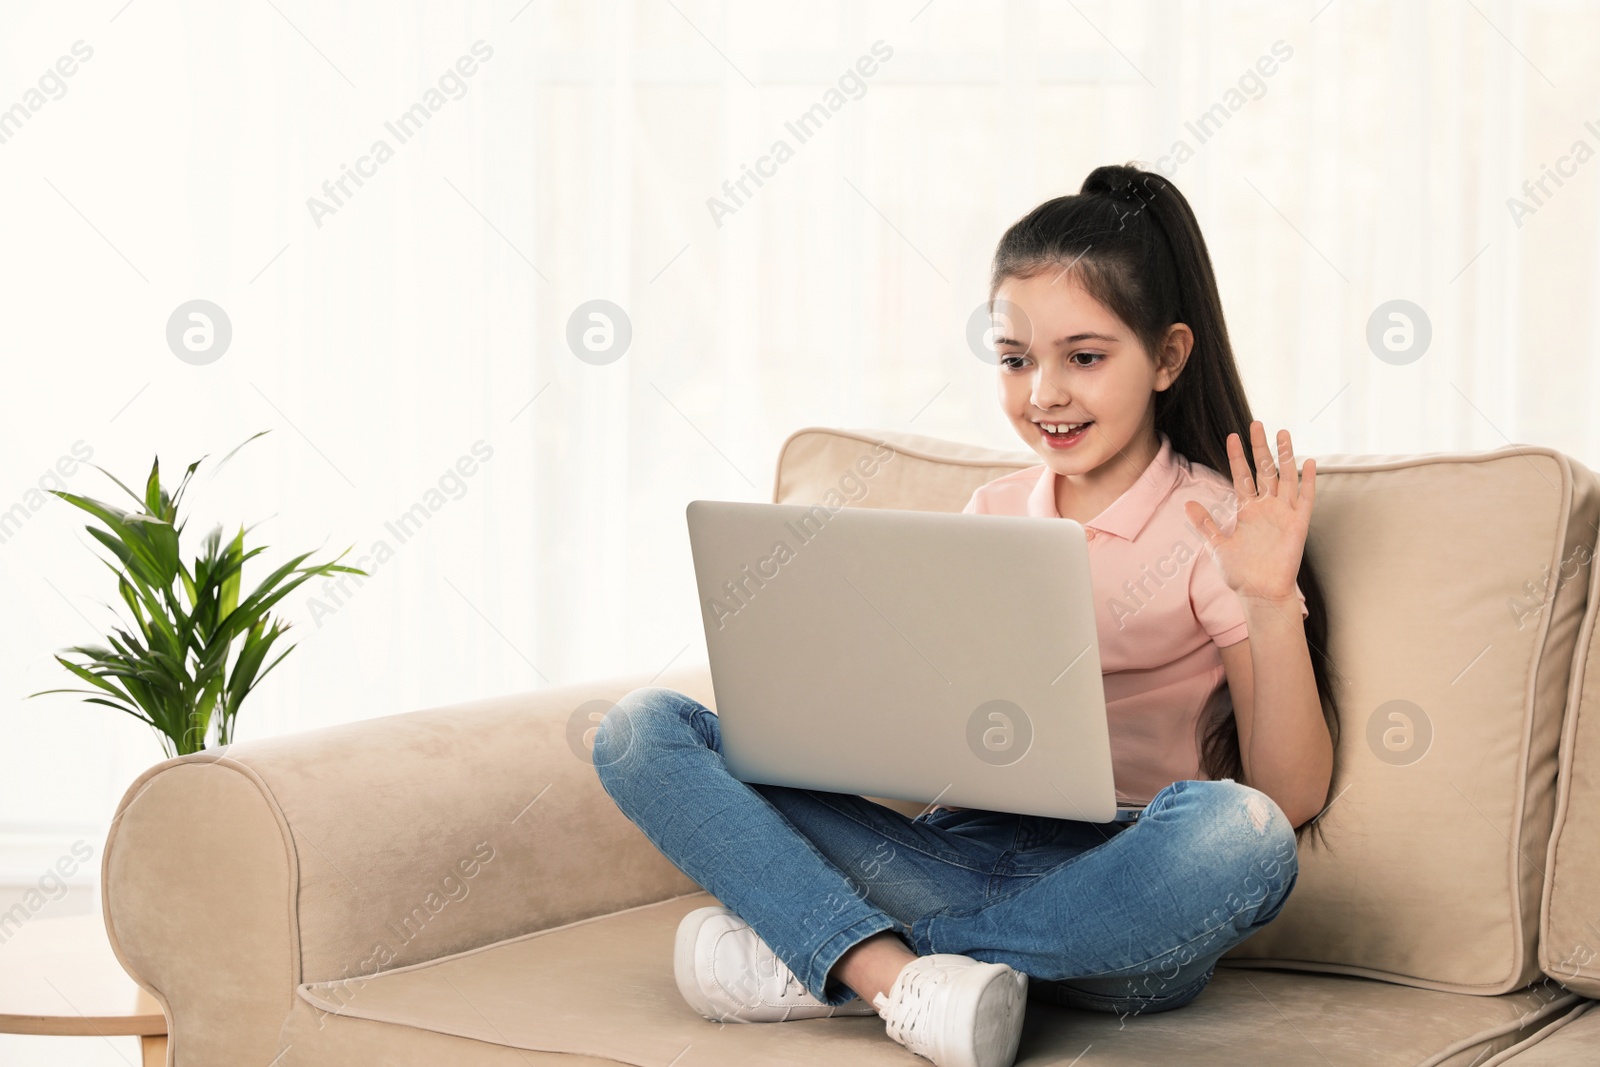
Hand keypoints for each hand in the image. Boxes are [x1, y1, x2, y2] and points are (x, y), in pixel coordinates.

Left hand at [1183, 421, 1315, 603]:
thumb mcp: (1217, 545)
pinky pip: (1305, 499)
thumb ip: (1205, 523)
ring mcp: (1284, 514)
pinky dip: (1308, 481)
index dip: (1238, 456)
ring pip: (1286, 477)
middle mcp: (1266, 507)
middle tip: (1257, 424)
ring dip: (1285, 456)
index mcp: (1247, 510)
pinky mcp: (1298, 525)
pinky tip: (1309, 462)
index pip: (1242, 476)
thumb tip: (1188, 503)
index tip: (1233, 435)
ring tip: (1283, 433)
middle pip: (1265, 470)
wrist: (1260, 593)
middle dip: (1261, 447)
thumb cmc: (1240, 572)